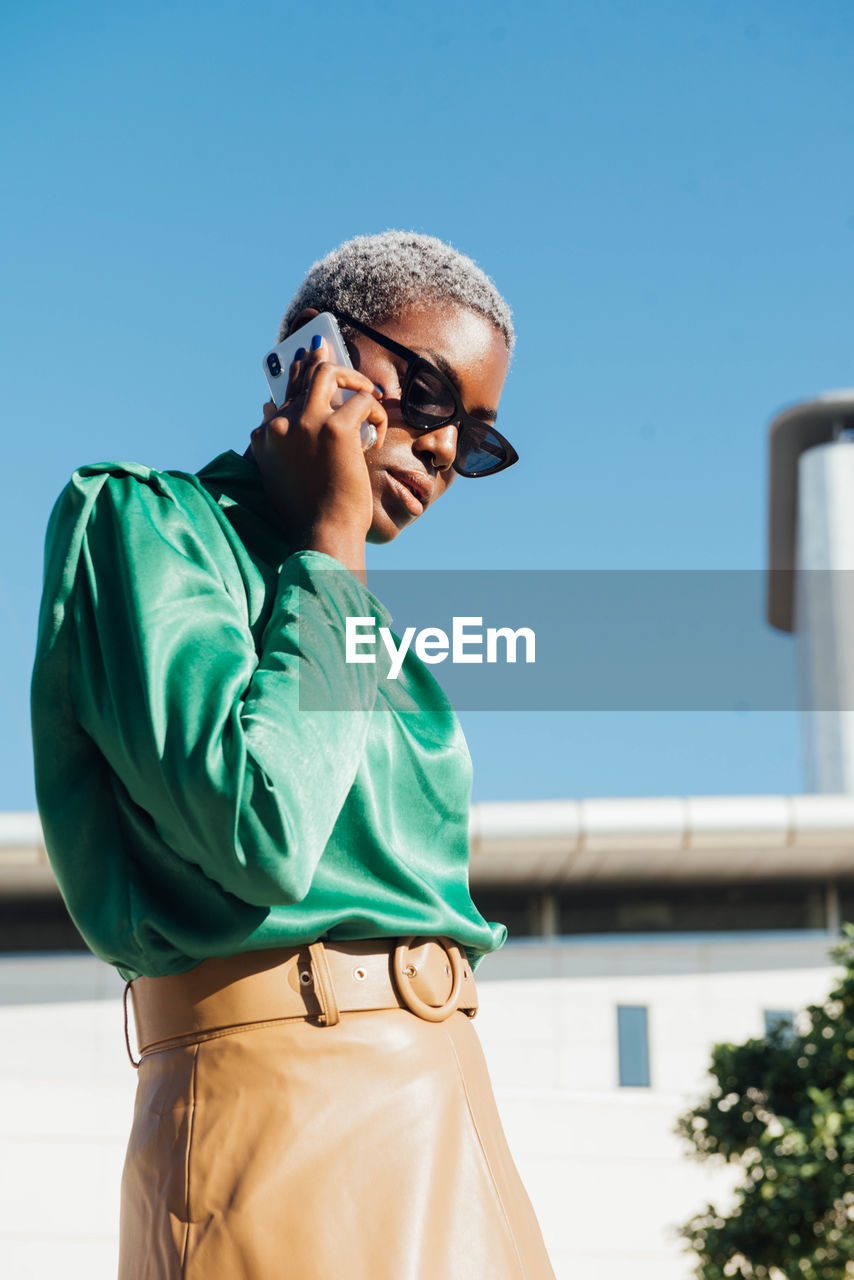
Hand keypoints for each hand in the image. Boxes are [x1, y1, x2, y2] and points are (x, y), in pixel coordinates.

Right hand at [250, 335, 387, 569]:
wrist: (322, 534)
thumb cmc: (308, 514)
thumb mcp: (281, 479)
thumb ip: (276, 449)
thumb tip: (272, 415)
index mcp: (265, 438)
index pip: (280, 396)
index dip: (296, 377)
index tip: (305, 361)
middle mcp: (280, 424)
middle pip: (302, 375)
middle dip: (322, 360)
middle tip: (333, 349)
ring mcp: (305, 423)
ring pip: (328, 372)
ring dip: (353, 378)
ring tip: (368, 393)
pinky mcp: (335, 428)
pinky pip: (362, 401)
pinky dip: (375, 415)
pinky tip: (378, 436)